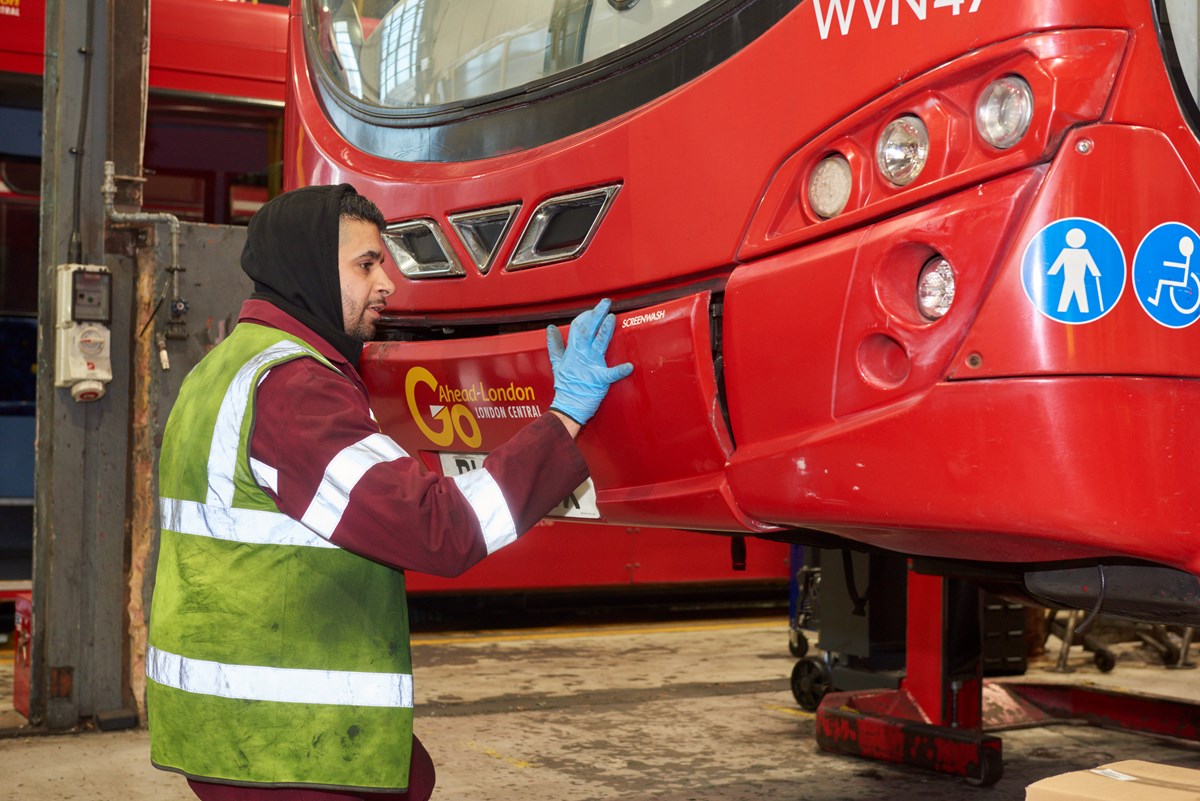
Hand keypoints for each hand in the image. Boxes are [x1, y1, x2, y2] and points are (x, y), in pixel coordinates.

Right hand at [546, 299, 633, 425]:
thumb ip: (555, 345)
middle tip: (605, 302)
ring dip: (606, 330)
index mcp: (572, 352)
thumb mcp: (556, 364)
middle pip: (588, 330)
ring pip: (598, 343)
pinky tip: (629, 366)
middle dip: (596, 314)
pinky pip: (611, 374)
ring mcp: (590, 367)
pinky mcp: (599, 380)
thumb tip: (551, 329)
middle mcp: (581, 356)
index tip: (593, 309)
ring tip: (612, 318)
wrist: (567, 408)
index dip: (586, 316)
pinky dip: (620, 370)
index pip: (577, 328)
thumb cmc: (565, 388)